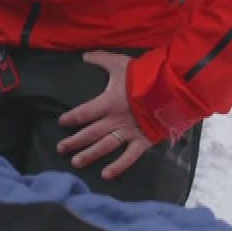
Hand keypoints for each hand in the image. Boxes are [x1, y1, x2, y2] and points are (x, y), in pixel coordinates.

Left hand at [56, 51, 148, 178]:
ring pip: (104, 146)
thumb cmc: (144, 74)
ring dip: (89, 155)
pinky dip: (118, 166)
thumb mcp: (119, 62)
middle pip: (90, 132)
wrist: (171, 87)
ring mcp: (129, 132)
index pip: (83, 113)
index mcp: (107, 102)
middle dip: (74, 141)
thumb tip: (85, 55)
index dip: (71, 118)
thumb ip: (100, 59)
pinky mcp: (143, 140)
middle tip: (60, 148)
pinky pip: (129, 156)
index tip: (62, 122)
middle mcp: (115, 120)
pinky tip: (106, 175)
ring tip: (76, 162)